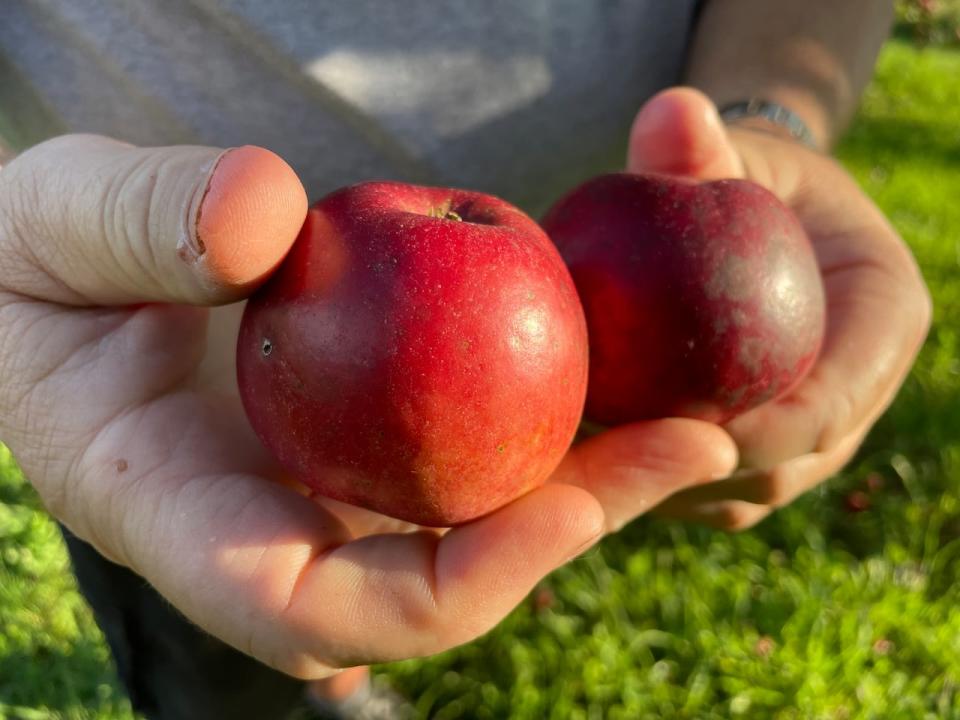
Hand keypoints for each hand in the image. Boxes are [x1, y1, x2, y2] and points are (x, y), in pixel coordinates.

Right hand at [0, 135, 736, 676]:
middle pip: (440, 577)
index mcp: (187, 517)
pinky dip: (545, 411)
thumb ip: (131, 222)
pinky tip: (619, 358)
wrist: (54, 271)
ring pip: (471, 513)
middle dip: (572, 530)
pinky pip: (464, 438)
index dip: (453, 592)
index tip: (569, 513)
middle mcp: (275, 523)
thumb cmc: (32, 260)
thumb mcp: (52, 218)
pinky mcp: (360, 427)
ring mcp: (324, 481)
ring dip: (591, 475)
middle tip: (698, 444)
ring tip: (697, 408)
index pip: (324, 611)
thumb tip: (260, 217)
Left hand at [625, 88, 930, 529]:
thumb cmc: (742, 175)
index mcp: (883, 319)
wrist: (749, 218)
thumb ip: (702, 144)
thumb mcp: (730, 150)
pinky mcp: (757, 449)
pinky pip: (708, 486)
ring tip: (591, 478)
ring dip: (668, 493)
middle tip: (613, 467)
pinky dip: (652, 484)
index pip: (835, 400)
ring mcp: (808, 432)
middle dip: (702, 475)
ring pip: (744, 490)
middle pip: (790, 464)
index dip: (765, 433)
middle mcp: (855, 391)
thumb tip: (670, 112)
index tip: (677, 435)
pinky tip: (585, 469)